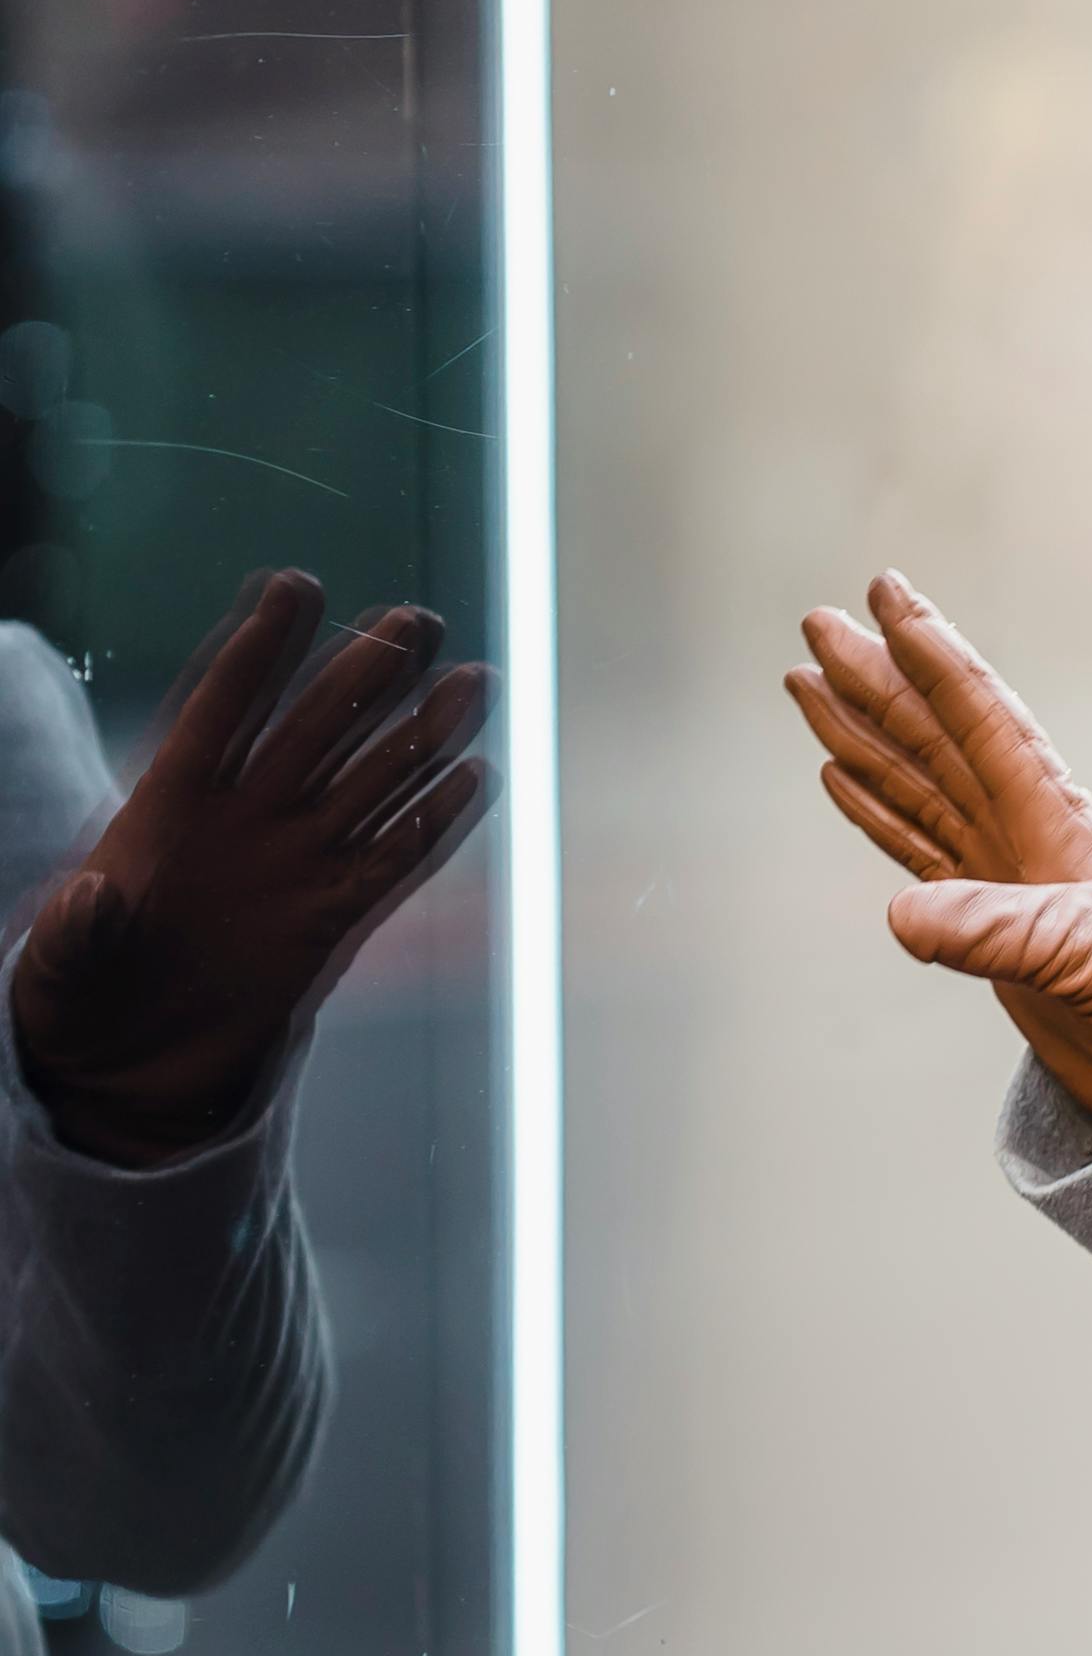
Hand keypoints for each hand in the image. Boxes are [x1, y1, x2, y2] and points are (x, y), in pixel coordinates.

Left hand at [10, 571, 491, 1167]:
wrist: (121, 1070)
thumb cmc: (71, 1005)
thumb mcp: (52, 972)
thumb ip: (73, 932)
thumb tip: (94, 894)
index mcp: (163, 810)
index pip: (220, 712)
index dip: (259, 650)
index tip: (299, 585)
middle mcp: (241, 823)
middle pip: (313, 730)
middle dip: (364, 672)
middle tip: (416, 620)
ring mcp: (292, 868)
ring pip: (369, 783)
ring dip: (422, 733)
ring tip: (471, 682)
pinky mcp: (331, 924)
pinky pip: (394, 863)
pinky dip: (435, 823)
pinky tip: (474, 778)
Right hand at [784, 570, 1091, 1127]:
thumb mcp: (1085, 956)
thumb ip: (999, 931)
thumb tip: (904, 916)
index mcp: (1054, 818)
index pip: (984, 718)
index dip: (937, 657)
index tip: (890, 595)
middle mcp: (1022, 831)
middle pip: (933, 735)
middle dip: (878, 677)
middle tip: (819, 620)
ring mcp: (1000, 870)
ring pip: (915, 780)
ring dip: (862, 731)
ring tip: (807, 678)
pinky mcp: (985, 916)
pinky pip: (915, 843)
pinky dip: (874, 806)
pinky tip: (840, 774)